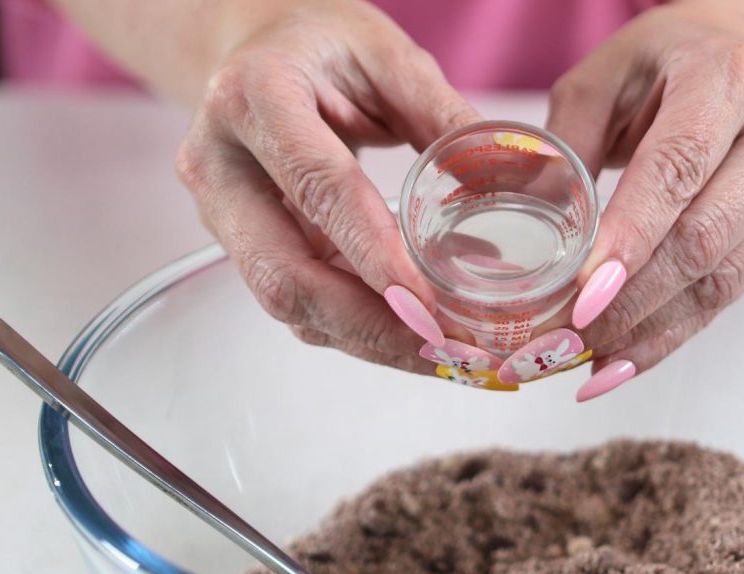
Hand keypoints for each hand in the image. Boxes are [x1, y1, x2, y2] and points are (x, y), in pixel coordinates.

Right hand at [175, 0, 487, 377]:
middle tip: (448, 351)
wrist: (251, 53)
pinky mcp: (241, 249)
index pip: (317, 188)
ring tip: (445, 356)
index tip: (431, 306)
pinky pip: (299, 306)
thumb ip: (445, 119)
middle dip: (372, 327)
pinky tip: (413, 337)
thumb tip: (523, 182)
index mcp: (255, 98)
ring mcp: (221, 216)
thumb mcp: (388, 57)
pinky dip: (359, 331)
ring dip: (371, 341)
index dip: (373, 255)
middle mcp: (220, 166)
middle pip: (284, 276)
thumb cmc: (321, 47)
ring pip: (289, 306)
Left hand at [501, 2, 743, 399]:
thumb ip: (566, 146)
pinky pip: (724, 300)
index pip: (677, 170)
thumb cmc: (663, 66)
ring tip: (579, 361)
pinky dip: (666, 338)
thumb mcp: (601, 79)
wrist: (739, 63)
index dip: (629, 241)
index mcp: (725, 81)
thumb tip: (528, 232)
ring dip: (643, 333)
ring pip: (717, 284)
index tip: (580, 298)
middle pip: (702, 241)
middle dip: (626, 304)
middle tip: (559, 342)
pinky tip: (617, 362)